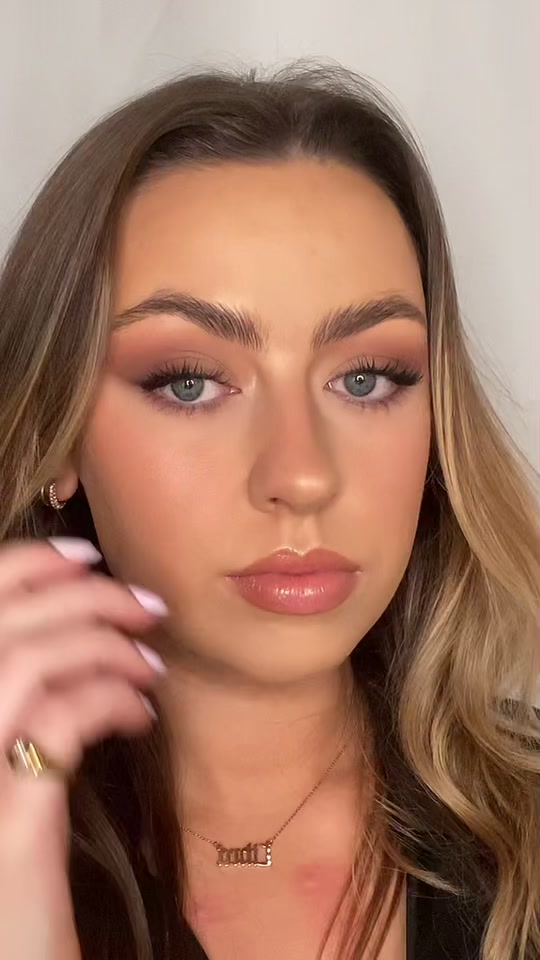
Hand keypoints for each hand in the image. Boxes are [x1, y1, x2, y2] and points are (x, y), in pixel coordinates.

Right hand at [0, 537, 167, 958]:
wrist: (14, 950)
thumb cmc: (14, 858)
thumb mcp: (6, 761)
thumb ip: (23, 697)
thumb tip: (75, 628)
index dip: (27, 566)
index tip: (87, 557)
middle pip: (8, 624)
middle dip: (87, 599)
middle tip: (148, 608)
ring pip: (31, 661)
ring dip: (106, 648)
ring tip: (150, 666)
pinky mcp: (7, 815)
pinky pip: (62, 719)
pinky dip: (111, 700)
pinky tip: (139, 715)